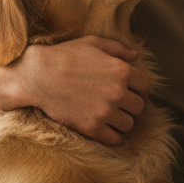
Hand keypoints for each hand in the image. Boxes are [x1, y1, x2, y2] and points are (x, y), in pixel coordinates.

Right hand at [10, 36, 150, 144]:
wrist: (38, 76)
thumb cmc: (65, 56)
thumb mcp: (93, 43)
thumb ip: (118, 49)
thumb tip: (136, 56)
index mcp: (121, 70)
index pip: (145, 86)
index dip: (137, 88)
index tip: (128, 90)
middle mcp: (117, 92)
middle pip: (139, 107)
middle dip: (130, 105)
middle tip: (118, 104)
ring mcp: (105, 111)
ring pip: (129, 124)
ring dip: (122, 121)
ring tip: (110, 116)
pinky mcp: (92, 127)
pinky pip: (115, 138)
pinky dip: (113, 135)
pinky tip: (105, 128)